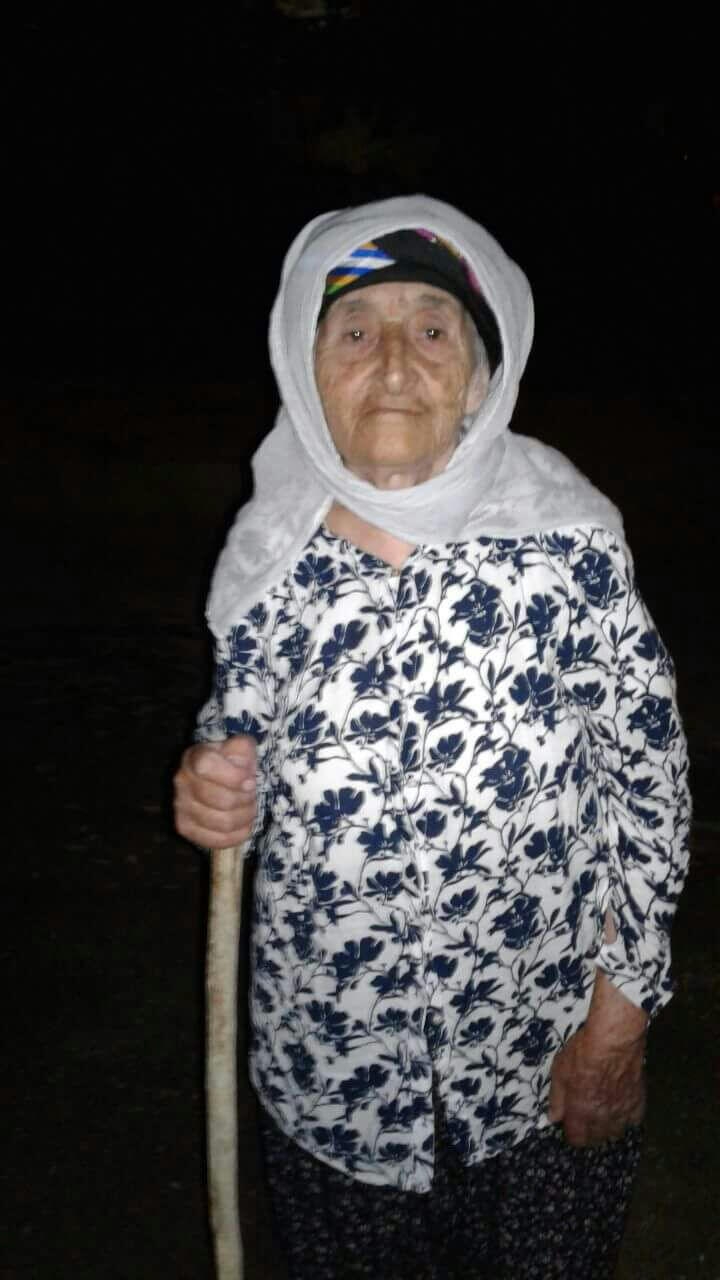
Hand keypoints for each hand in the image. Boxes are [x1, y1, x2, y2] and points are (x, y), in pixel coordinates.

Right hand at [173, 735, 257, 848]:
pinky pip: (214, 840)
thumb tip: (243, 767)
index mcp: (194, 756)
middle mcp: (182, 780)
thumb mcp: (240, 748)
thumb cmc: (231, 763)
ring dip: (244, 818)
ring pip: (222, 822)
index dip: (233, 776)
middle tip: (253, 796)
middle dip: (246, 800)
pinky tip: (243, 826)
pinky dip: (236, 836)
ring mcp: (180, 805)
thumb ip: (243, 747)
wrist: (218, 779)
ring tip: (249, 809)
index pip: (207, 766)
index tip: (250, 780)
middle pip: (222, 800)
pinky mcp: (184, 827)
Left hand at [548, 970, 647, 1146]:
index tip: (571, 1121)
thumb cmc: (583, 1052)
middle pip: (596, 1139)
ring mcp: (622, 1113)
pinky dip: (627, 1116)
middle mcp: (602, 1119)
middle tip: (586, 1113)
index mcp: (581, 1113)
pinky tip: (621, 1104)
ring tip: (604, 1110)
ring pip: (616, 1132)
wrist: (614, 1040)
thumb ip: (556, 1099)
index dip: (572, 1132)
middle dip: (589, 1130)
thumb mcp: (559, 1072)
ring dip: (608, 1126)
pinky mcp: (638, 1103)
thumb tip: (553, 1118)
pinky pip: (633, 1120)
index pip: (576, 1139)